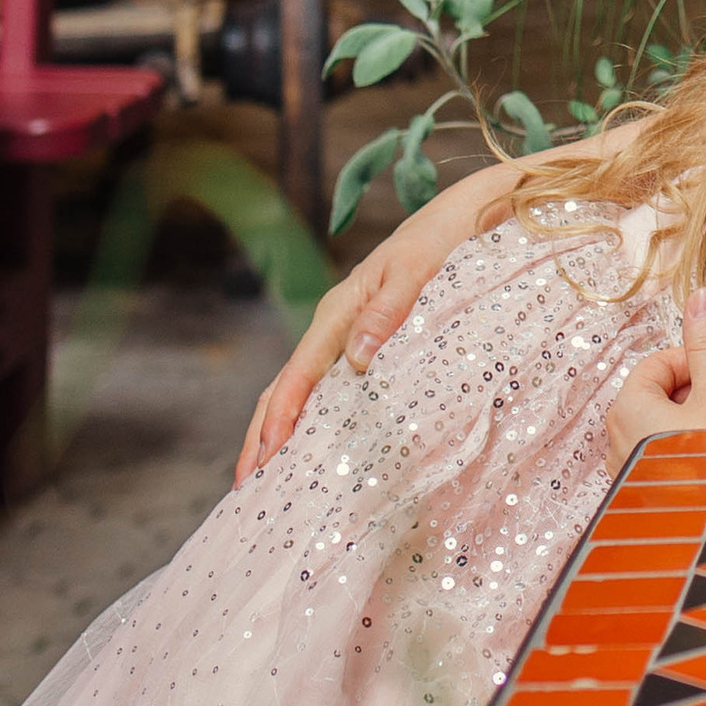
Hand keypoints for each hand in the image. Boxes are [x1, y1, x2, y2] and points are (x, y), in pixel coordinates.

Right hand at [235, 156, 523, 486]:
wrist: (459, 218)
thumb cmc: (440, 242)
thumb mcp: (417, 270)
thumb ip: (387, 311)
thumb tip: (356, 359)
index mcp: (338, 312)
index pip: (298, 374)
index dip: (281, 417)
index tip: (267, 458)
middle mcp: (334, 327)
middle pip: (284, 387)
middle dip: (262, 436)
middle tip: (246, 487)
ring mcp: (344, 335)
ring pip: (298, 388)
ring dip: (278, 430)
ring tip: (264, 477)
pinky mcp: (361, 341)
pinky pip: (324, 385)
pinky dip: (306, 417)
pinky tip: (309, 445)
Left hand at [607, 291, 705, 469]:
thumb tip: (702, 296)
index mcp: (628, 409)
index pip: (660, 363)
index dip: (697, 364)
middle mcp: (617, 441)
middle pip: (660, 396)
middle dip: (698, 396)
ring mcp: (628, 474)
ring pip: (663, 431)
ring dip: (695, 428)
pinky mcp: (642, 500)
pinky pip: (664, 462)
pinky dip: (689, 457)